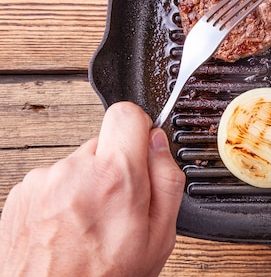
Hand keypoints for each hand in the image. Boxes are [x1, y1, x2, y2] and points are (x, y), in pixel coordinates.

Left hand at [0, 102, 185, 276]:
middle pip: (103, 142)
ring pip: (78, 163)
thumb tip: (159, 144)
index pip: (127, 114)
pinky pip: (53, 179)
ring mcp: (43, 180)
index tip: (140, 150)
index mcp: (115, 177)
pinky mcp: (23, 192)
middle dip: (114, 166)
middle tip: (118, 206)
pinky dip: (63, 197)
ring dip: (87, 184)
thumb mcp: (159, 237)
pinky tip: (68, 227)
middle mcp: (75, 171)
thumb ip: (167, 180)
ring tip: (89, 223)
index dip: (139, 130)